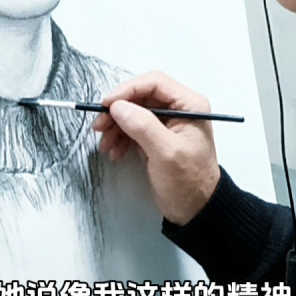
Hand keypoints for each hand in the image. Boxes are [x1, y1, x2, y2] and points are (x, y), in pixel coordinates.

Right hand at [93, 70, 220, 224]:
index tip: (106, 105)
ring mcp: (167, 122)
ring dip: (116, 126)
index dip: (128, 90)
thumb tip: (118, 106)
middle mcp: (179, 108)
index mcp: (189, 104)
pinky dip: (121, 137)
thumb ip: (143, 126)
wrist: (196, 211)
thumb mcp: (166, 153)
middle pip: (141, 96)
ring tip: (105, 145)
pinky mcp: (157, 136)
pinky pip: (134, 127)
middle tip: (99, 127)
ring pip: (134, 112)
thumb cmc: (187, 181)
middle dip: (118, 110)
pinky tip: (115, 152)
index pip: (154, 83)